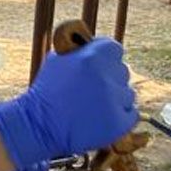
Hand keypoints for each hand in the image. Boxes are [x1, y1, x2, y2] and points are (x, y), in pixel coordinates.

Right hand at [0, 38, 138, 168]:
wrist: (39, 126)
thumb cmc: (46, 92)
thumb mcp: (58, 61)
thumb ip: (80, 51)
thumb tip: (92, 44)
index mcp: (92, 57)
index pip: (114, 49)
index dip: (107, 58)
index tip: (100, 66)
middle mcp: (105, 76)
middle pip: (122, 72)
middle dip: (110, 79)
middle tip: (93, 91)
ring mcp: (114, 101)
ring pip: (127, 94)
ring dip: (115, 99)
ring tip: (94, 107)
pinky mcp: (118, 122)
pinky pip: (130, 115)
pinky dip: (119, 117)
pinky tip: (101, 119)